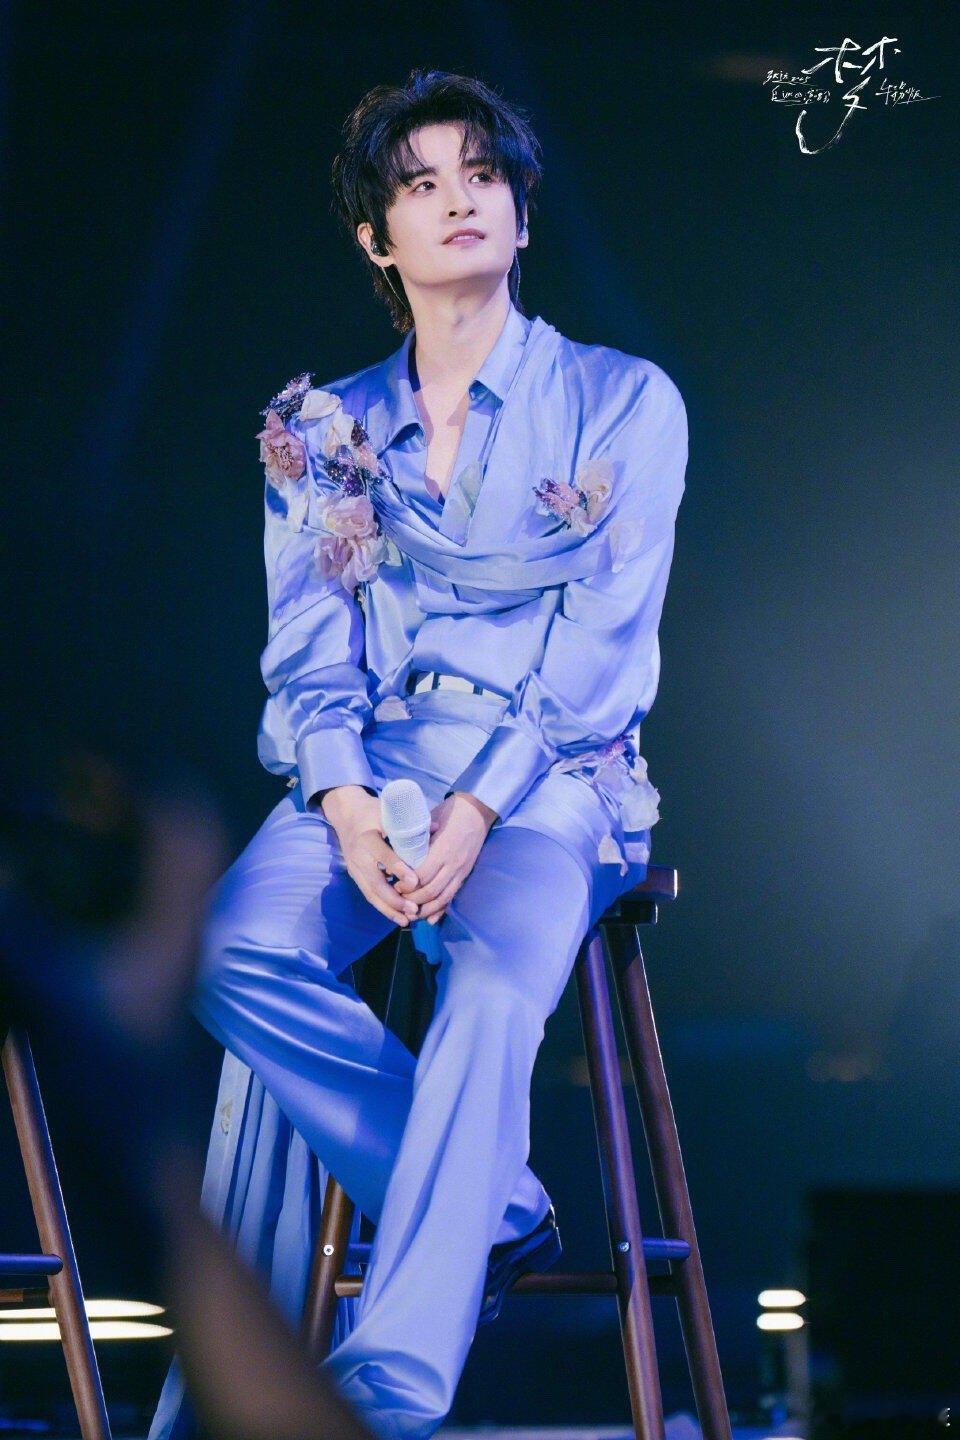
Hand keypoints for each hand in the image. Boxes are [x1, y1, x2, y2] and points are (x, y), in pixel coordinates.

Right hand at [322, 792, 421, 927]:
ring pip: (371, 893)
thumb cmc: (372, 811)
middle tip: (414, 909)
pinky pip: (369, 895)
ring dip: (389, 909)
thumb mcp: (389, 811)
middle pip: (374, 882)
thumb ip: (410, 822)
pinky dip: (383, 907)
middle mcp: (358, 855)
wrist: (346, 814)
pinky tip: (398, 917)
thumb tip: (437, 828)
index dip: (398, 869)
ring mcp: (354, 868)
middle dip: (394, 898)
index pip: (383, 855)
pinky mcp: (355, 876)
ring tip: (407, 920)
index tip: (415, 881)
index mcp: (367, 837)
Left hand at [399, 791, 497, 924]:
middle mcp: (453, 863)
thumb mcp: (430, 821)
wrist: (477, 810)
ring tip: (411, 914)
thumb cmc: (450, 812)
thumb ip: (417, 839)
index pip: (421, 875)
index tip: (394, 885)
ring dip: (426, 909)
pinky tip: (430, 918)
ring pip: (442, 898)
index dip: (406, 885)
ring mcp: (461, 870)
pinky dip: (441, 909)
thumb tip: (397, 853)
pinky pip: (453, 896)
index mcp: (442, 849)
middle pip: (430, 891)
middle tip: (398, 900)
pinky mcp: (466, 874)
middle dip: (412, 900)